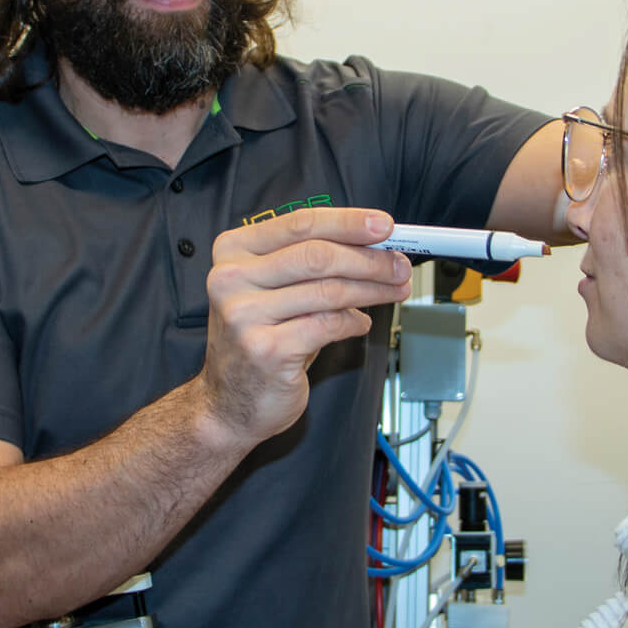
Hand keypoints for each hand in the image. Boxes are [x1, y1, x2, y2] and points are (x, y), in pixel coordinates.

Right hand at [199, 208, 410, 443]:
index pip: (300, 224)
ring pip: (329, 290)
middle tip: (399, 264)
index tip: (383, 225)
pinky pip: (328, 325)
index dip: (348, 222)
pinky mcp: (267, 349)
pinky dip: (354, 322)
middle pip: (318, 255)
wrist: (227, 404)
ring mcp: (246, 315)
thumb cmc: (258, 339)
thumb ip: (311, 263)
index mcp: (233, 251)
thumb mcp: (273, 290)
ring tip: (394, 289)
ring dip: (372, 289)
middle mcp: (232, 279)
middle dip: (369, 259)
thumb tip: (371, 245)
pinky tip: (361, 322)